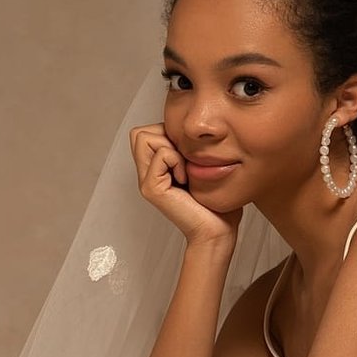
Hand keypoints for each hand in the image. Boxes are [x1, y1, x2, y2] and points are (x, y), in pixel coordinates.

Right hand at [130, 122, 243, 248]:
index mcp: (155, 167)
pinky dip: (177, 160)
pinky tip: (186, 178)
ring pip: (143, 138)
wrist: (217, 230)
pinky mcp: (151, 188)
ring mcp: (146, 181)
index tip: (188, 154)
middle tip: (184, 160)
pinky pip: (161, 154)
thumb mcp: (200, 165)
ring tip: (184, 168)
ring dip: (170, 146)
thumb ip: (188, 147)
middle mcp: (146, 173)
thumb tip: (189, 127)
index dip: (167, 133)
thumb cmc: (215, 201)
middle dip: (165, 137)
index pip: (146, 131)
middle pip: (139, 133)